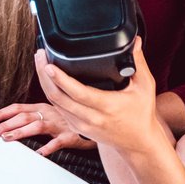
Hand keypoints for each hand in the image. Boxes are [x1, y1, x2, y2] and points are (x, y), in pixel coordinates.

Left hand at [0, 100, 93, 157]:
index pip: (18, 108)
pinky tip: (39, 153)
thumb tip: (10, 124)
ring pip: (37, 126)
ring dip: (20, 132)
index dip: (1, 112)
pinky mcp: (71, 136)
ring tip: (7, 138)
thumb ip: (32, 117)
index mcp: (43, 107)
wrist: (97, 123)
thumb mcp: (50, 115)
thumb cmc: (69, 121)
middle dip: (5, 124)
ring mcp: (60, 124)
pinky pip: (58, 142)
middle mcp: (49, 113)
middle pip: (23, 116)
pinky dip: (48, 148)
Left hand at [35, 41, 163, 155]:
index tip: (49, 65)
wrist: (138, 142)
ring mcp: (81, 125)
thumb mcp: (144, 86)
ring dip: (44, 83)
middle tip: (40, 56)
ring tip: (41, 63)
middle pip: (58, 97)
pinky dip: (50, 93)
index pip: (77, 92)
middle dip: (44, 75)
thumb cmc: (141, 114)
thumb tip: (135, 41)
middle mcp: (91, 118)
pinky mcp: (76, 127)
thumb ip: (138, 63)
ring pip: (54, 103)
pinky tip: (47, 80)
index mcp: (106, 106)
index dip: (60, 79)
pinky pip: (58, 109)